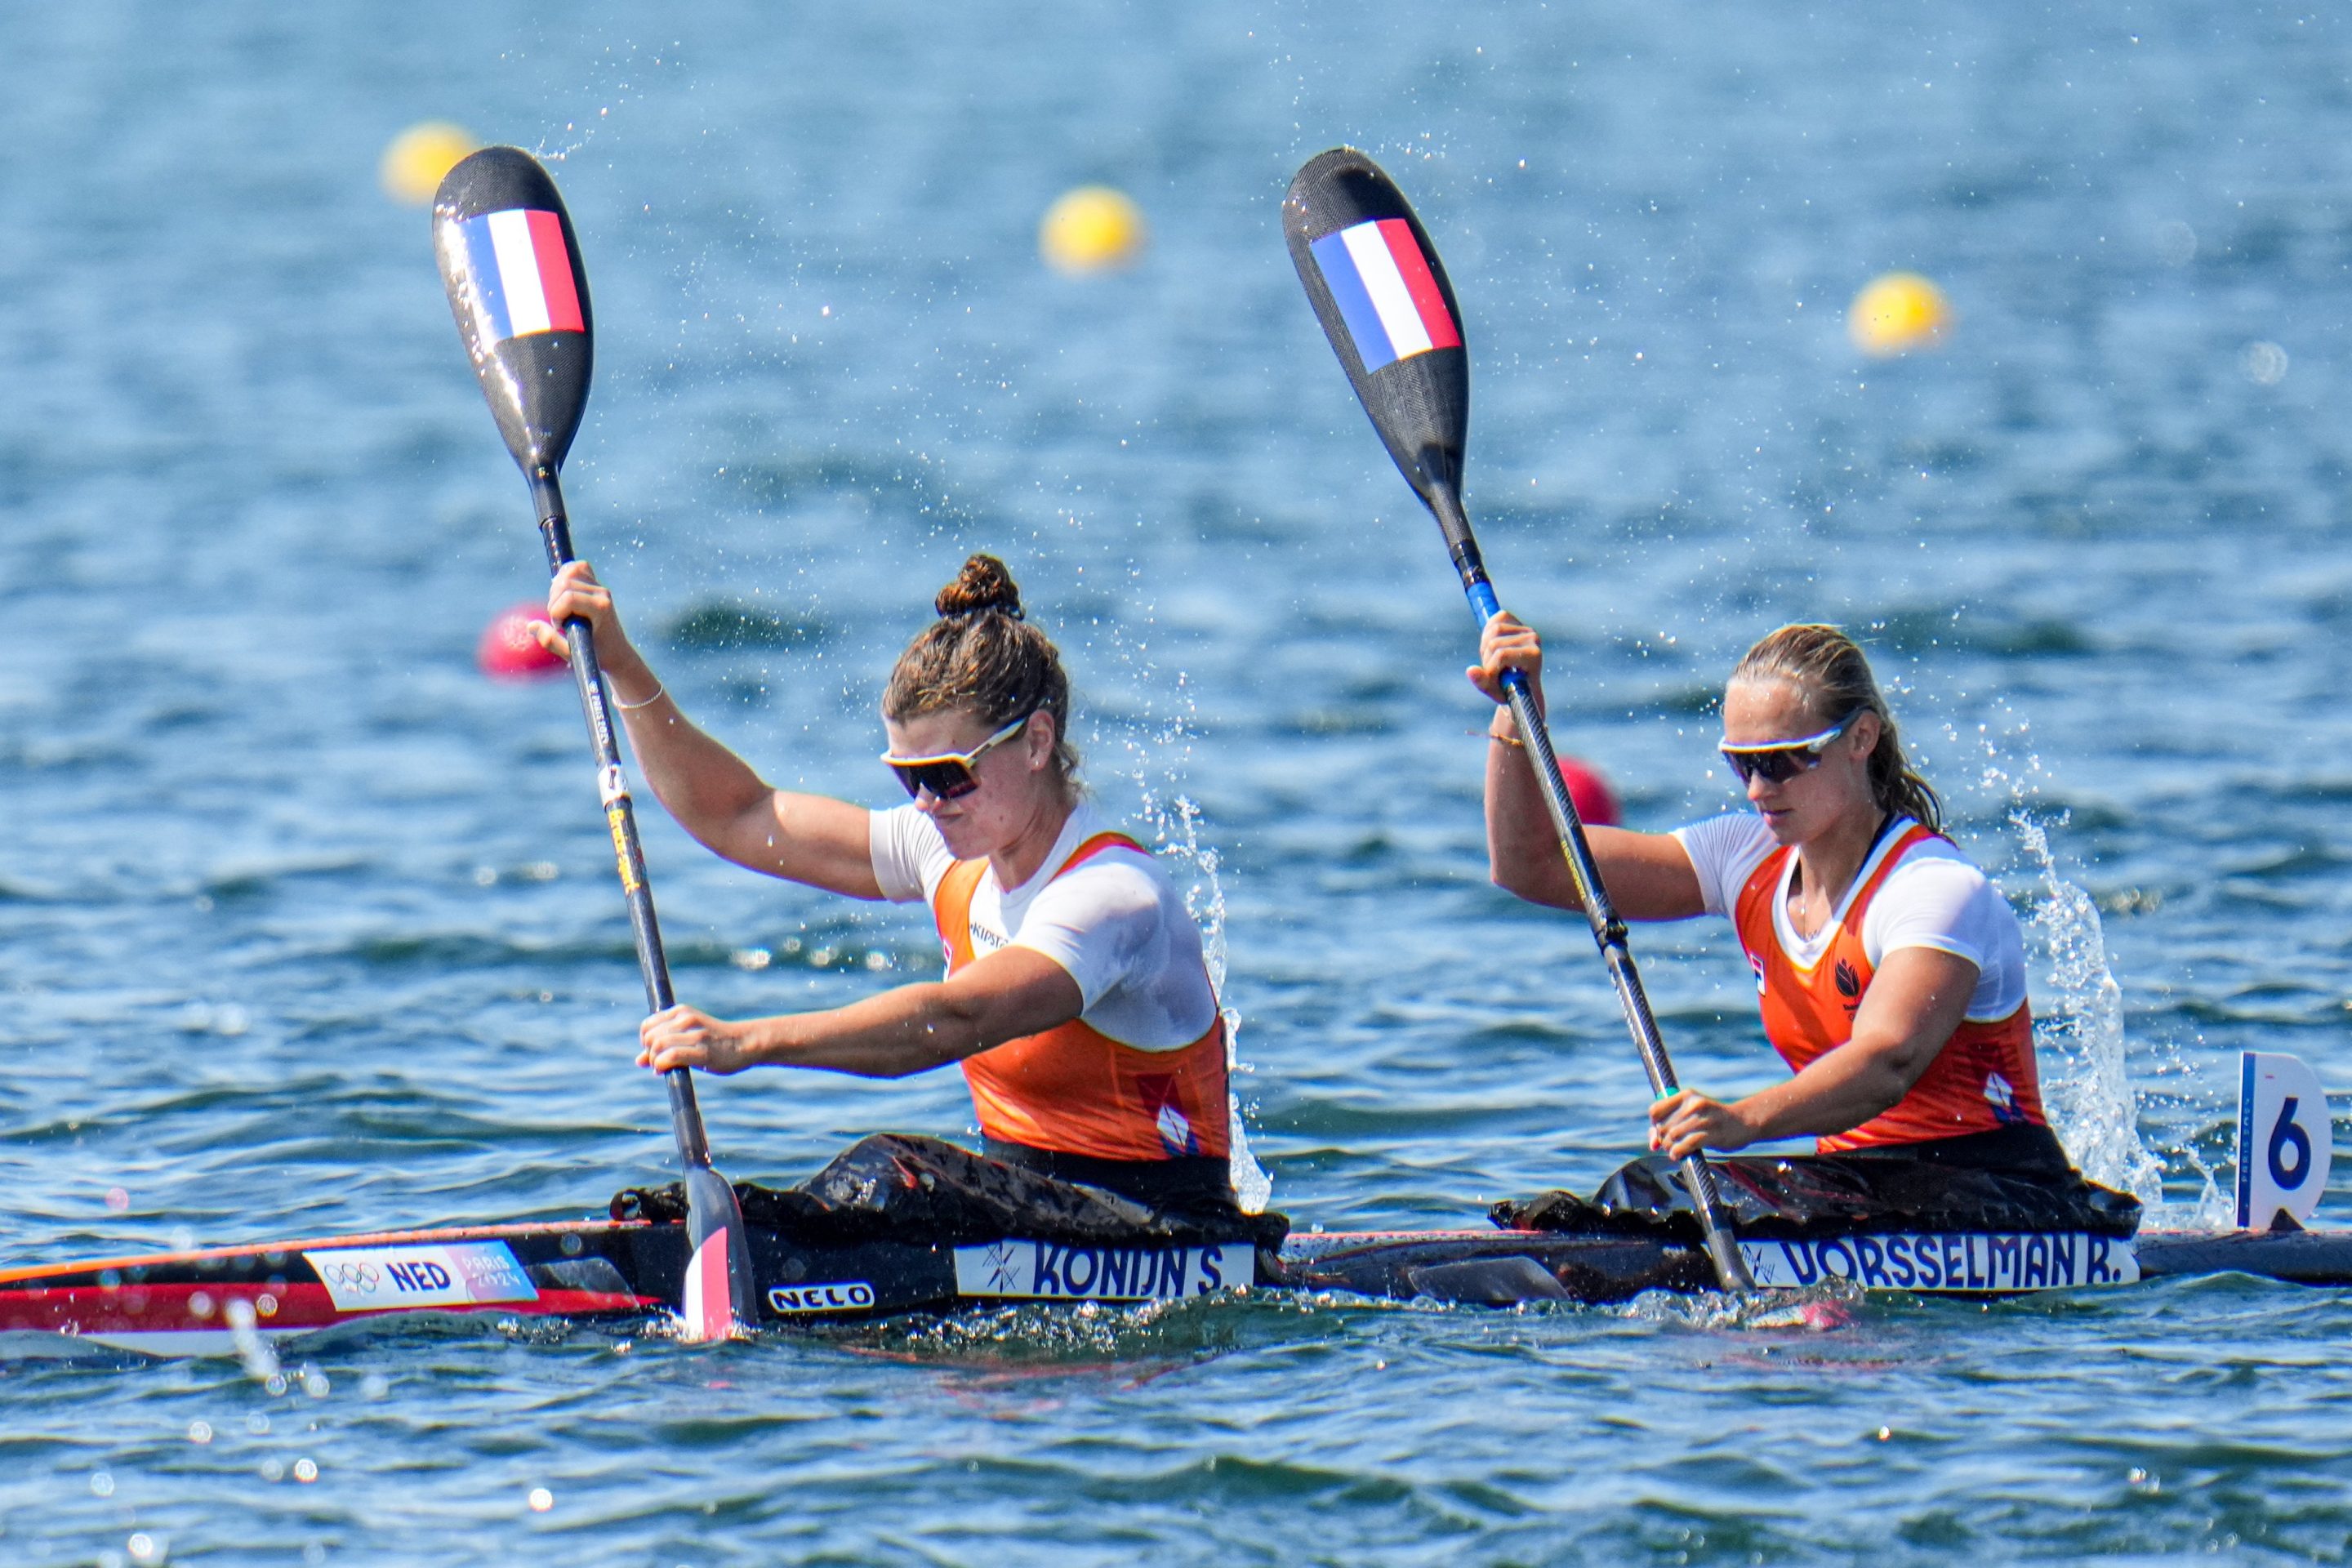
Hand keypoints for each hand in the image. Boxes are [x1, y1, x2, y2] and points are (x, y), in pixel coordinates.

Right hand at [535, 561, 651, 691]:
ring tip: (561, 608)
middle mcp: (602, 593)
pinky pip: (575, 568)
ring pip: (568, 572)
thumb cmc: (597, 655)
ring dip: (556, 590)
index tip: (561, 627)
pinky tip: (562, 594)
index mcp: (600, 608)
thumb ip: (550, 641)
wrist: (617, 651)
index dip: (556, 612)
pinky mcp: (594, 583)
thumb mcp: (572, 654)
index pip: (569, 598)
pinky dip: (563, 577)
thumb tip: (531, 625)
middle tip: (561, 620)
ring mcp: (599, 586)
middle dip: (554, 602)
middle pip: (564, 583)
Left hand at [638, 1005, 755, 1074]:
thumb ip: (664, 1046)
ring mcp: (694, 1033)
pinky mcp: (702, 1050)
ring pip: (658, 1045)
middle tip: (659, 1063)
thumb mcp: (688, 1038)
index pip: (648, 1025)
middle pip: (650, 1036)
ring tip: (663, 1067)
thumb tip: (638, 1060)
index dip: (646, 1041)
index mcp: (681, 1011)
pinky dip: (662, 1064)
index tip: (655, 1052)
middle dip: (650, 1053)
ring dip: (655, 1060)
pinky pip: (671, 1055)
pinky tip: (666, 1070)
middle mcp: (686, 1019)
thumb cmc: (715, 1043)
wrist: (744, 1043)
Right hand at [1467, 610, 1545, 715]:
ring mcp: (1527, 629)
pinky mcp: (1519, 622)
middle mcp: (1533, 639)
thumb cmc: (1512, 693)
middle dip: (1486, 658)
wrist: (1524, 687)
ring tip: (1491, 659)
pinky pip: (1498, 617)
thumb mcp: (1496, 691)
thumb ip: (1483, 682)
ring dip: (1485, 646)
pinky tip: (1491, 646)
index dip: (1489, 667)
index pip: (1502, 655)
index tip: (1490, 678)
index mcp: (1533, 656)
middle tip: (1490, 669)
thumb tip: (1470, 670)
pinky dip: (1488, 631)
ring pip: (1494, 630)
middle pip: (1495, 642)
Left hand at [1649, 1089, 1761, 1159]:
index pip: (1655, 1111)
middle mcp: (1693, 1103)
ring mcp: (1704, 1118)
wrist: (1744, 1122)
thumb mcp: (1691, 1116)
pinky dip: (1678, 1151)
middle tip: (1671, 1145)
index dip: (1654, 1125)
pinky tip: (1678, 1155)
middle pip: (1663, 1126)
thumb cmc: (1713, 1121)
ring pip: (1673, 1135)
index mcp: (1686, 1095)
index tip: (1661, 1132)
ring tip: (1675, 1151)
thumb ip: (1669, 1126)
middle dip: (1663, 1139)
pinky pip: (1687, 1143)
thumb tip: (1653, 1145)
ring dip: (1670, 1147)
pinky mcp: (1713, 1133)